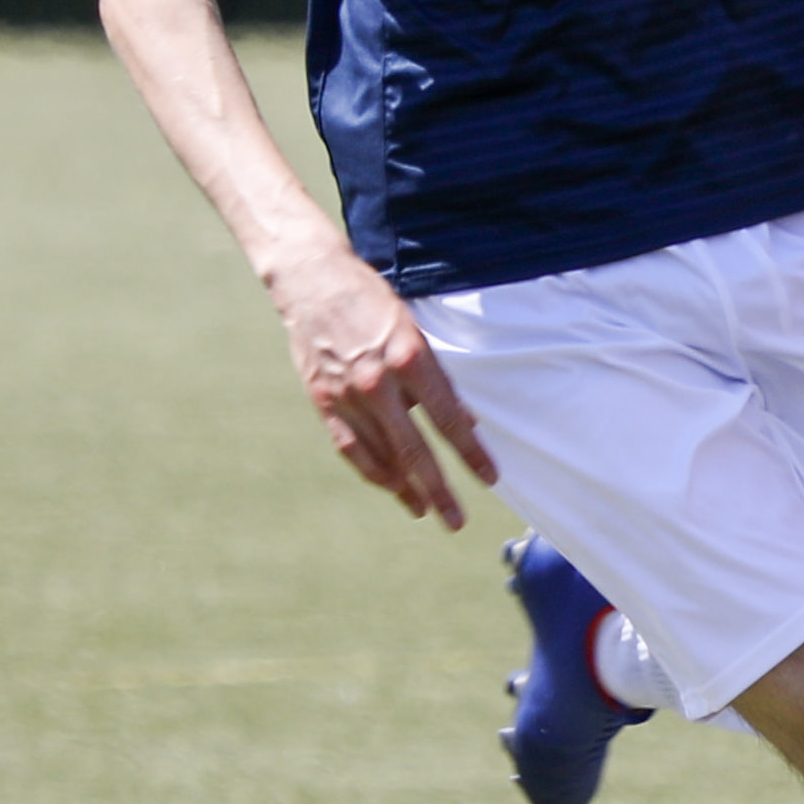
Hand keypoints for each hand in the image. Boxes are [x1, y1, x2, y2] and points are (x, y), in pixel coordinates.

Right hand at [270, 240, 494, 527]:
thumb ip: (438, 379)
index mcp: (411, 359)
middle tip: (456, 522)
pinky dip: (370, 469)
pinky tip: (388, 486)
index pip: (450, 420)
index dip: (471, 454)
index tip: (490, 479)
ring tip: (422, 510)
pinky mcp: (322, 399)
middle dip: (438, 490)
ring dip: (403, 488)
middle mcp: (378, 382)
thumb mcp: (417, 332)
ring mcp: (346, 394)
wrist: (313, 281)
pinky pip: (349, 446)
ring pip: (380, 455)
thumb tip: (467, 421)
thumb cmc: (374, 303)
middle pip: (414, 450)